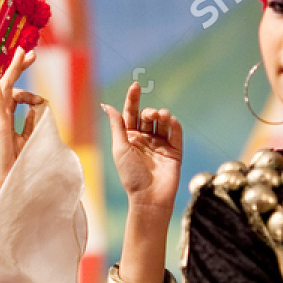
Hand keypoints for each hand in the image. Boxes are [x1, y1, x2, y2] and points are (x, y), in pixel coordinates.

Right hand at [0, 48, 44, 202]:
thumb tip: (38, 107)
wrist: (3, 178)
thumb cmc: (13, 162)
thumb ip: (30, 122)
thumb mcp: (27, 137)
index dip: (29, 94)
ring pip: (5, 86)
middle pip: (9, 84)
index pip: (15, 95)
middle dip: (19, 67)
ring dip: (14, 67)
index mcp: (3, 118)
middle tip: (30, 52)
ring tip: (22, 51)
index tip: (40, 101)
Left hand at [100, 82, 182, 213]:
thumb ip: (117, 125)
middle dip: (149, 111)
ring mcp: (160, 145)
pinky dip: (175, 126)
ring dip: (163, 115)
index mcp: (130, 138)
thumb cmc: (131, 175)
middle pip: (148, 116)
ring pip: (163, 122)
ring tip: (162, 115)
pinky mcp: (174, 151)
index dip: (133, 99)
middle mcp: (145, 139)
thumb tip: (106, 104)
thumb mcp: (120, 148)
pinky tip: (172, 121)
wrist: (149, 197)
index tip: (135, 85)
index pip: (131, 113)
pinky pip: (176, 134)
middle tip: (151, 114)